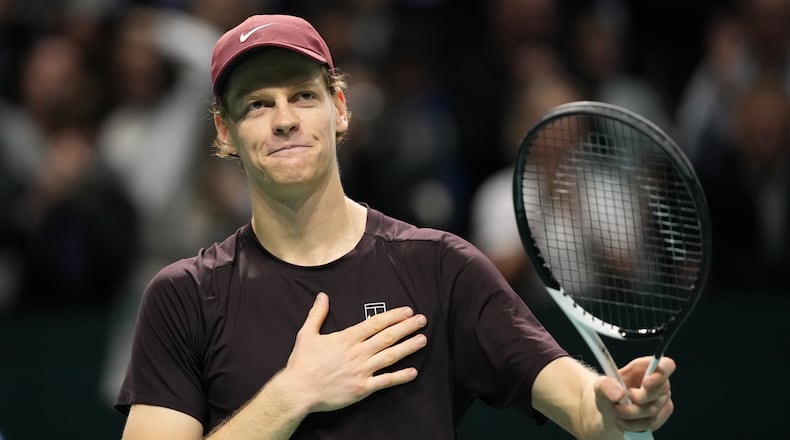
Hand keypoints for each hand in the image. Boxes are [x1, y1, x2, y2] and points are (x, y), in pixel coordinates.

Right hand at [280, 292, 427, 413]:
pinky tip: (413, 372)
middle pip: (387, 337)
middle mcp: (357, 353)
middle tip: (422, 321)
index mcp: (346, 338)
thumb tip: (322, 296)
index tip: (408, 311)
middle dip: (407, 327)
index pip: (375, 323)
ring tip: (422, 340)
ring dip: (408, 347)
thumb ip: (317, 314)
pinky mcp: (361, 389)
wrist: (298, 390)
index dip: (394, 316)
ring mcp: (361, 371)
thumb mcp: (306, 334)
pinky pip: (385, 381)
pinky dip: (400, 377)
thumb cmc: (302, 363)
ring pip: (390, 356)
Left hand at [595, 356, 675, 433]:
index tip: (645, 383)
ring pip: (653, 409)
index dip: (660, 374)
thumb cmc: (609, 394)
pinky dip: (633, 423)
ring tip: (616, 410)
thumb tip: (619, 394)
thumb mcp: (600, 386)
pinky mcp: (660, 416)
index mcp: (646, 367)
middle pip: (661, 390)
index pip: (666, 365)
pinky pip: (651, 423)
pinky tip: (624, 420)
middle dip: (638, 398)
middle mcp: (658, 383)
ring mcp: (662, 400)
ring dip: (630, 413)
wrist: (609, 413)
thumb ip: (606, 385)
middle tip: (620, 401)